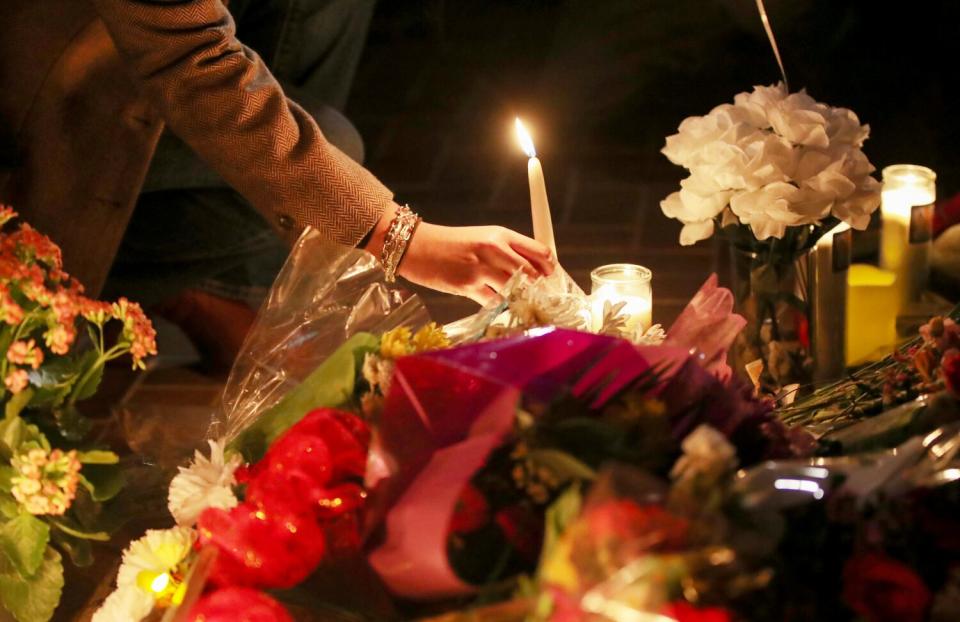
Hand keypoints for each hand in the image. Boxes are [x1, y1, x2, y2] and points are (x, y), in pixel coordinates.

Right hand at [398, 222, 554, 304]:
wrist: (416, 246)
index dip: (549, 267)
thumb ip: (507, 251)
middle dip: (539, 287)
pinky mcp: (468, 287)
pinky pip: (495, 303)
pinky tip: (499, 306)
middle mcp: (494, 249)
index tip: (550, 276)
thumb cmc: (451, 244)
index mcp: (500, 234)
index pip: (540, 251)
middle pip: (533, 273)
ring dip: (521, 299)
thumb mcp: (482, 237)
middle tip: (540, 296)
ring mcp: (481, 269)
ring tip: (522, 303)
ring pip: (516, 289)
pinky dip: (500, 306)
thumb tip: (532, 270)